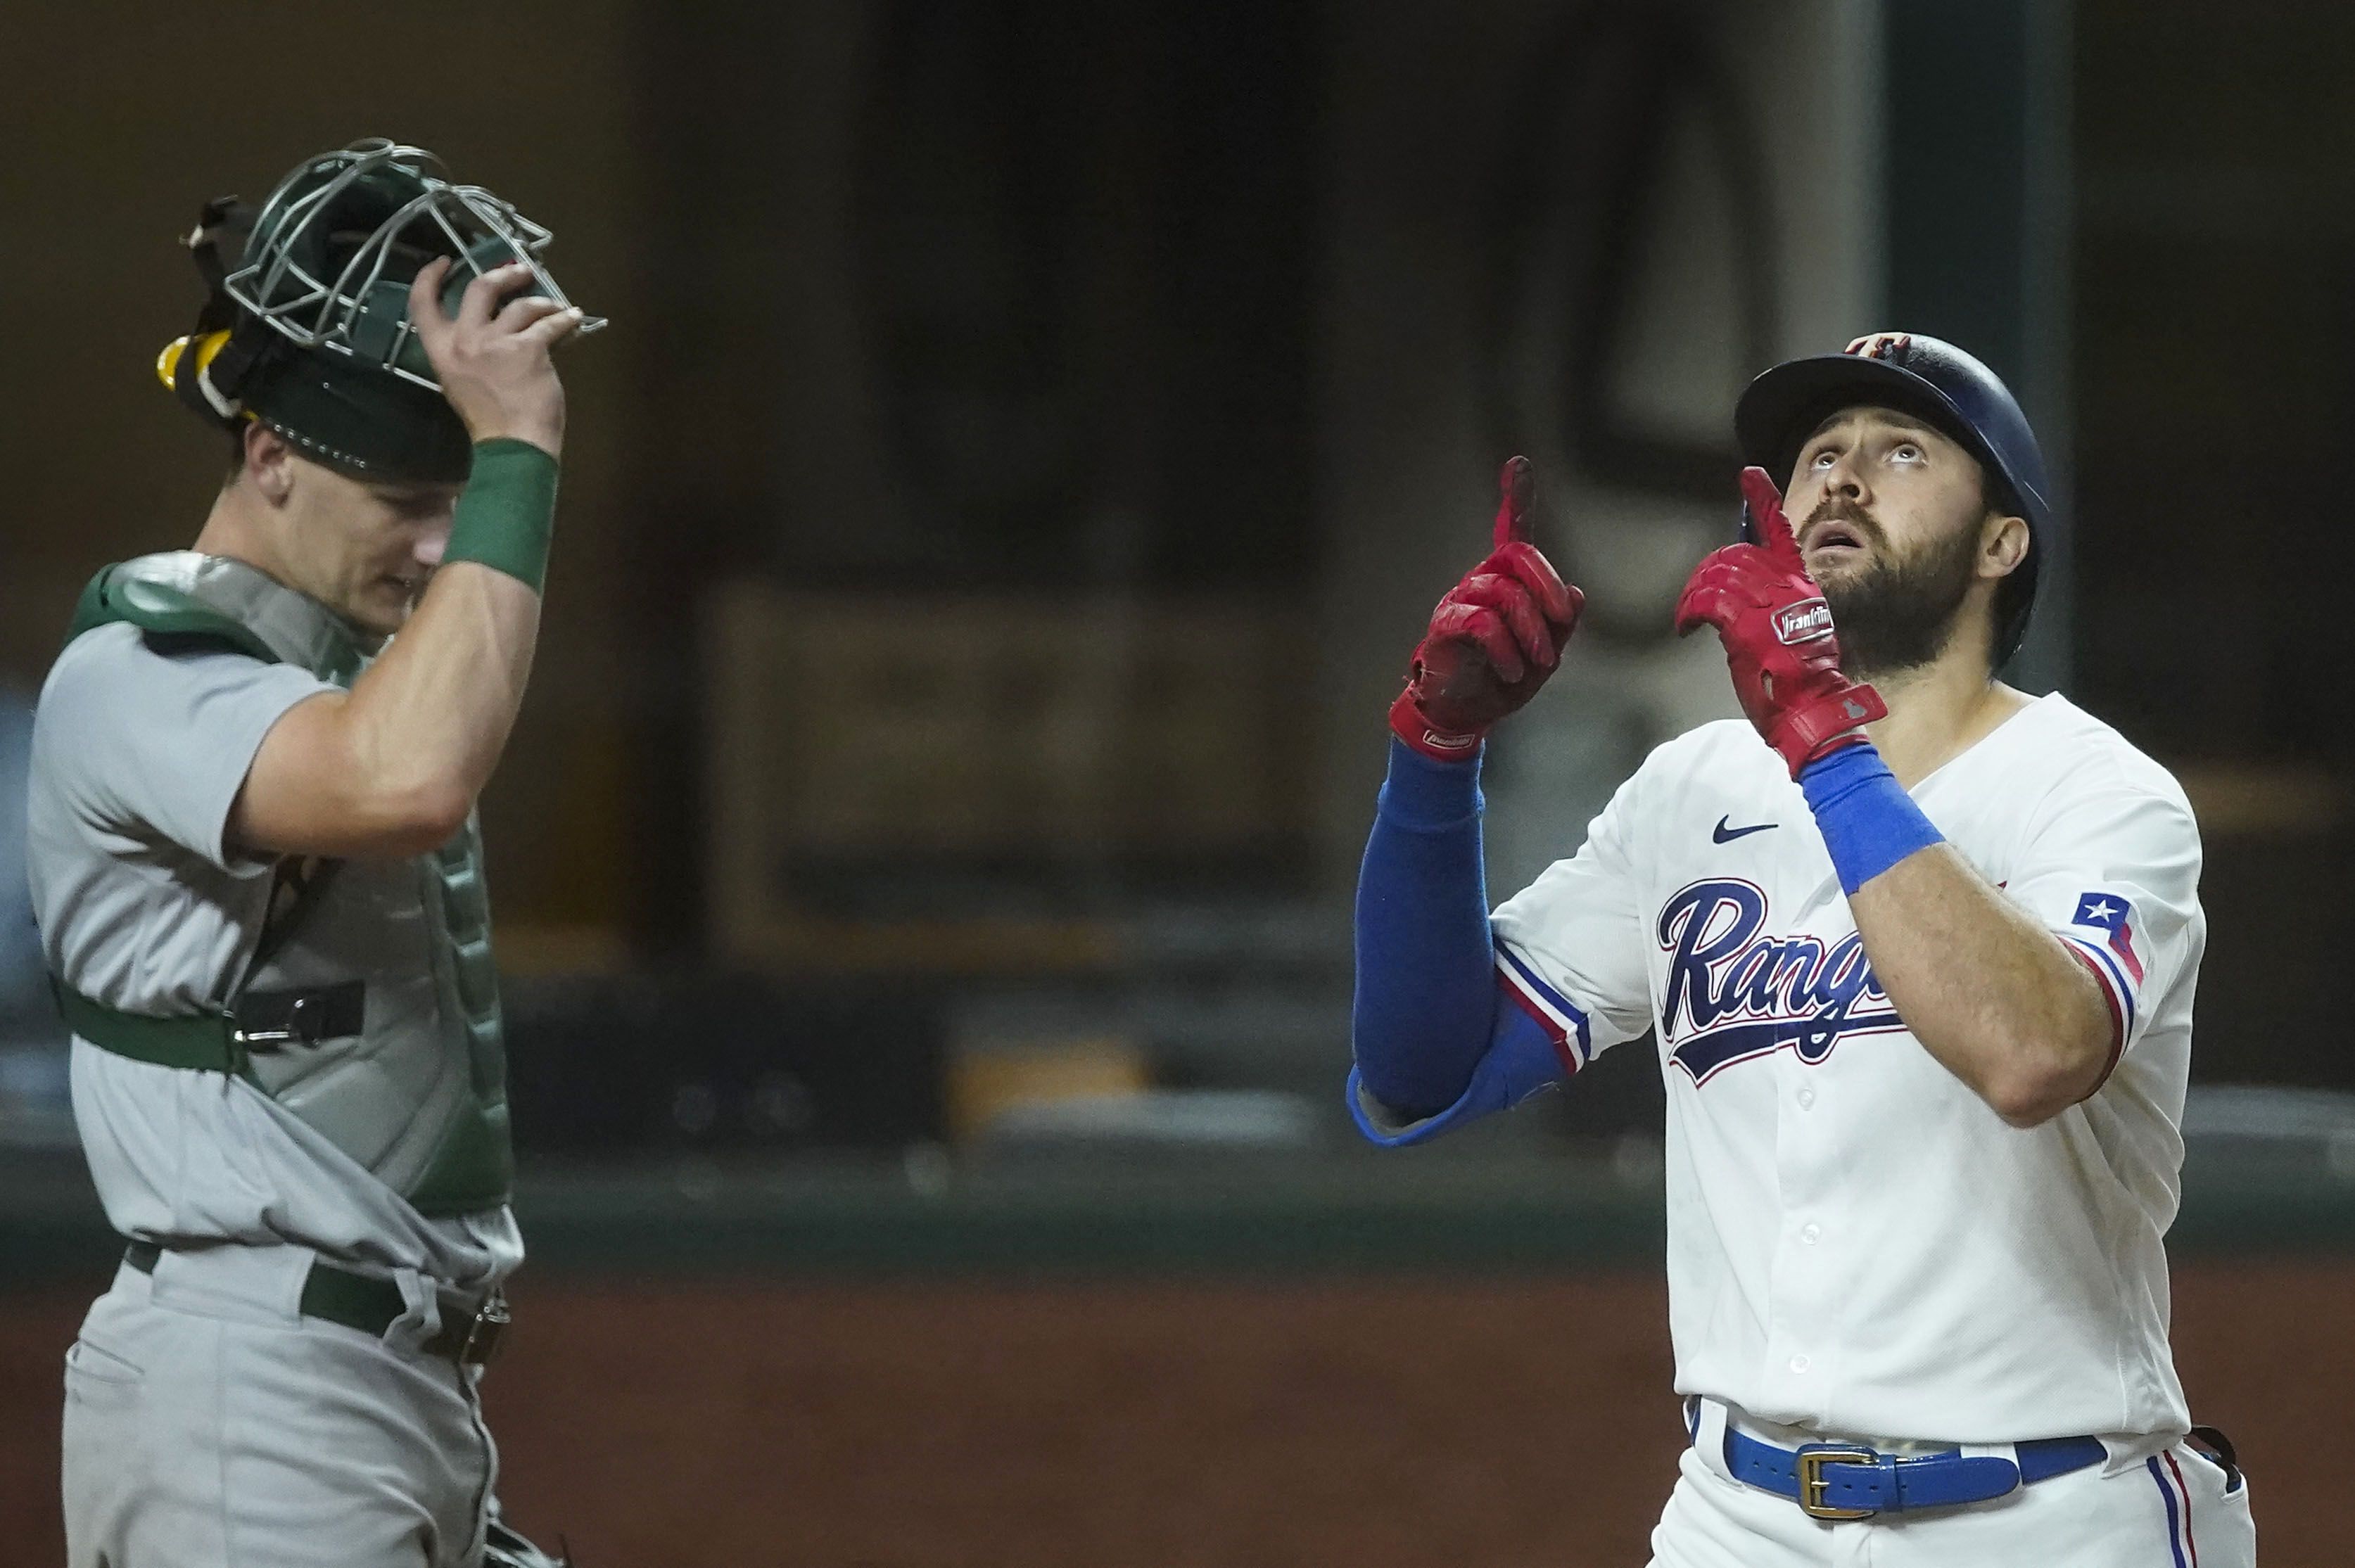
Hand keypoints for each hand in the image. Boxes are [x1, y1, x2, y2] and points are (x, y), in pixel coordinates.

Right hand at [407, 258, 583, 458]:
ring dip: (542, 303)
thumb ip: (469, 353)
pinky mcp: (528, 348)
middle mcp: (464, 341)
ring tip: (555, 308)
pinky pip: (550, 325)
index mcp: (441, 351)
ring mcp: (496, 342)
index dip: (429, 277)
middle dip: (503, 275)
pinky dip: (565, 320)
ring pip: (521, 305)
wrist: (513, 444)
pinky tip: (574, 319)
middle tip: (521, 272)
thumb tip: (494, 328)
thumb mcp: (462, 382)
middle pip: (479, 289)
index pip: (422, 304)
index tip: (444, 262)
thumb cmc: (490, 421)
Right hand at [1388, 456, 1583, 761]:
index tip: (1518, 463)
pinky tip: (1511, 669)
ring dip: (1530, 629)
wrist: (1467, 712)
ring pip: (1502, 591)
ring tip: (1540, 662)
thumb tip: (1576, 594)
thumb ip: (1562, 624)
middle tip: (1563, 621)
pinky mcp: (1446, 625)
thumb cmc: (1506, 679)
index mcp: (1509, 581)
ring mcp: (1461, 600)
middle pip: (1517, 555)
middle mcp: (1482, 580)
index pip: (1513, 530)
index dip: (1516, 496)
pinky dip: (1504, 647)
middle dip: (1547, 587)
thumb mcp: (1547, 653)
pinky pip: (1480, 622)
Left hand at [1674, 467, 1886, 775]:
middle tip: (1694, 601)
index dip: (1761, 500)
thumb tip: (1737, 600)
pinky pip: (1704, 602)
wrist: (1811, 710)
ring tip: (1687, 620)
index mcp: (1800, 584)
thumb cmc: (1800, 682)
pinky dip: (1687, 613)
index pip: (1779, 531)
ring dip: (1692, 596)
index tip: (1749, 474)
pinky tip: (1685, 629)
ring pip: (1715, 576)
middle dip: (1705, 573)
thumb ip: (1771, 607)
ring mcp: (1766, 603)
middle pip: (1733, 554)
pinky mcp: (1745, 624)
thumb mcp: (1793, 633)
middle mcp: (1785, 585)